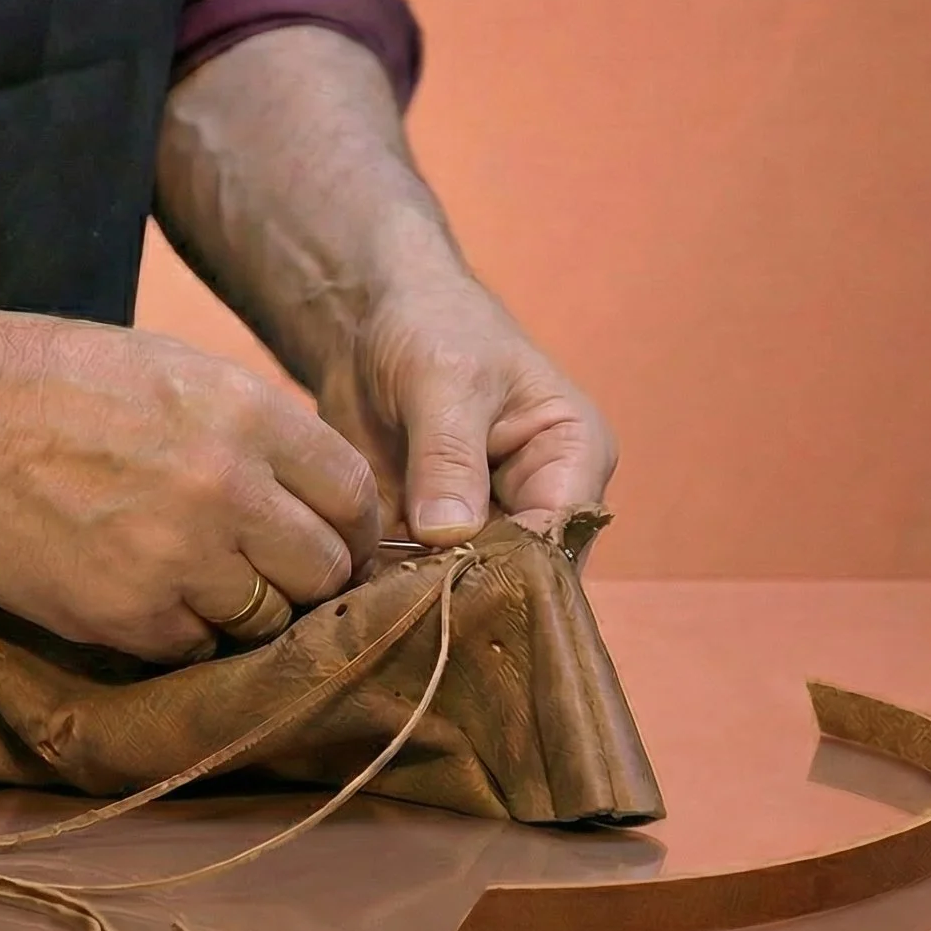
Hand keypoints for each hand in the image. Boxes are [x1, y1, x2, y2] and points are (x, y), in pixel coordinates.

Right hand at [0, 311, 380, 663]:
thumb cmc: (55, 381)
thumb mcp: (176, 370)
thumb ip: (253, 430)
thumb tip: (313, 491)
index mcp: (247, 415)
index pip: (354, 495)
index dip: (351, 524)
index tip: (334, 537)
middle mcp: (228, 489)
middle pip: (324, 569)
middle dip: (308, 575)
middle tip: (273, 570)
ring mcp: (179, 559)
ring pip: (266, 619)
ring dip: (243, 607)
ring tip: (193, 574)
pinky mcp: (127, 616)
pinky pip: (194, 648)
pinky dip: (180, 630)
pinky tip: (142, 589)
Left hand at [314, 269, 617, 578]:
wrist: (368, 319)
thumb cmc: (431, 325)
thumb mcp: (443, 378)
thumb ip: (449, 455)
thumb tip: (449, 535)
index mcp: (572, 457)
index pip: (558, 534)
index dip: (513, 570)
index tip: (454, 585)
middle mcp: (538, 503)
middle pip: (518, 576)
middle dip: (468, 596)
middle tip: (409, 608)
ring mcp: (482, 526)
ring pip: (467, 589)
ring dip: (424, 601)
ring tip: (379, 611)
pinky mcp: (427, 539)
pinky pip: (417, 582)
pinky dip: (389, 594)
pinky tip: (357, 605)